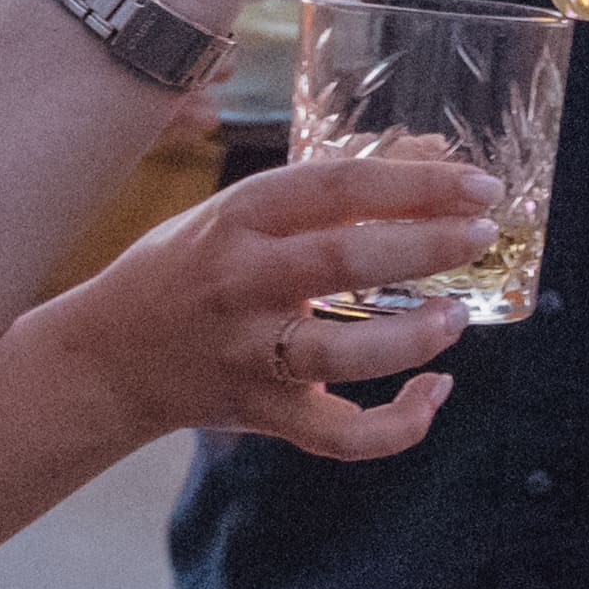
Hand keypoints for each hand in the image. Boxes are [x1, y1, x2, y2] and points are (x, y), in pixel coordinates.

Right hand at [43, 151, 492, 455]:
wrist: (106, 359)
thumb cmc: (186, 268)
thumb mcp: (239, 211)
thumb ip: (330, 190)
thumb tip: (431, 154)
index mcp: (238, 217)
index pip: (337, 186)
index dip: (416, 183)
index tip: (479, 183)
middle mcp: (240, 282)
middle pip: (344, 260)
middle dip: (427, 246)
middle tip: (482, 235)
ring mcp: (249, 353)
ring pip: (343, 353)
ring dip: (414, 337)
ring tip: (457, 316)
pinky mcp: (260, 411)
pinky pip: (339, 434)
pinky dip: (398, 424)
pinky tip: (433, 391)